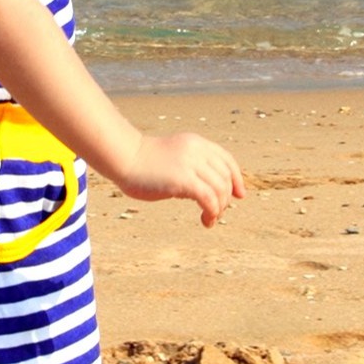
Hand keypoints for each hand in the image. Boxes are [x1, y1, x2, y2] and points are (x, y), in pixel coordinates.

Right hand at [103, 130, 246, 225]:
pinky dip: (212, 212)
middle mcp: (197, 151)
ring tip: (210, 219)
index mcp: (196, 143)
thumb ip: (189, 167)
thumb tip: (203, 192)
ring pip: (220, 190)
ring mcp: (191, 164)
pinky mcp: (184, 180)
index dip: (237, 178)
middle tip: (216, 213)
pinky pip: (209, 199)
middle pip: (226, 178)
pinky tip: (205, 220)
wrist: (123, 157)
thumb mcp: (172, 157)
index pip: (226, 160)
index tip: (240, 195)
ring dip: (220, 208)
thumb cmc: (140, 162)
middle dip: (226, 199)